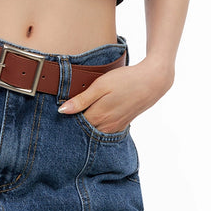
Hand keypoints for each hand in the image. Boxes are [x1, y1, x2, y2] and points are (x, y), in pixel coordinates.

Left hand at [57, 57, 173, 132]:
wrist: (152, 81)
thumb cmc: (125, 80)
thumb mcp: (100, 86)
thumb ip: (81, 100)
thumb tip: (62, 111)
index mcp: (99, 116)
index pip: (74, 124)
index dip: (65, 119)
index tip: (57, 114)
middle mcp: (107, 126)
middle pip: (84, 130)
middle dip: (74, 125)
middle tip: (65, 115)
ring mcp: (116, 126)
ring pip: (95, 131)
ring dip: (86, 126)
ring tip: (79, 115)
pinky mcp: (123, 124)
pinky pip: (106, 130)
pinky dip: (98, 126)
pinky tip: (95, 116)